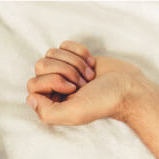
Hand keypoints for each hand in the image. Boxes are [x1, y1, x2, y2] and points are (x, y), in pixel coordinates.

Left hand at [26, 41, 144, 126]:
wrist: (128, 86)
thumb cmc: (103, 102)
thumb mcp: (73, 114)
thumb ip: (47, 112)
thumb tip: (30, 98)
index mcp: (50, 103)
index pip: (33, 83)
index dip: (53, 82)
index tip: (73, 89)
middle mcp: (54, 87)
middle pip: (40, 65)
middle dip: (65, 70)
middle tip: (82, 83)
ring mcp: (64, 70)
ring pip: (51, 53)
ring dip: (74, 62)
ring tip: (88, 76)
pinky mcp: (74, 57)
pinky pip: (64, 45)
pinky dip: (79, 51)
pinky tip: (90, 63)